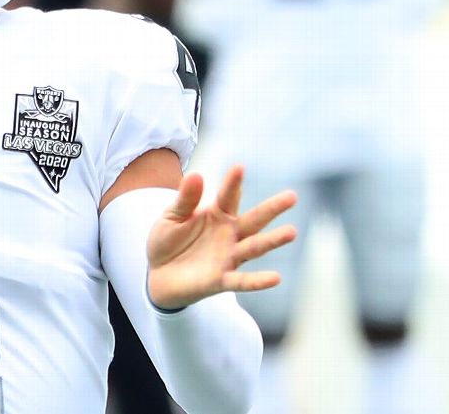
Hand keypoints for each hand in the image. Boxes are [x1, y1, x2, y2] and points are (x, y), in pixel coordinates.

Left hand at [146, 166, 296, 309]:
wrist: (157, 275)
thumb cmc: (168, 241)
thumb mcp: (171, 217)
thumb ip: (185, 200)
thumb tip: (196, 174)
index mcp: (217, 215)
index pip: (228, 197)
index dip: (233, 183)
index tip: (239, 167)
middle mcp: (229, 235)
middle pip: (254, 220)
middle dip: (272, 209)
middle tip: (292, 196)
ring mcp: (228, 257)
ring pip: (254, 247)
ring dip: (272, 240)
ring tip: (291, 232)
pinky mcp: (221, 280)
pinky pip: (242, 281)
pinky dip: (258, 281)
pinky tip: (275, 278)